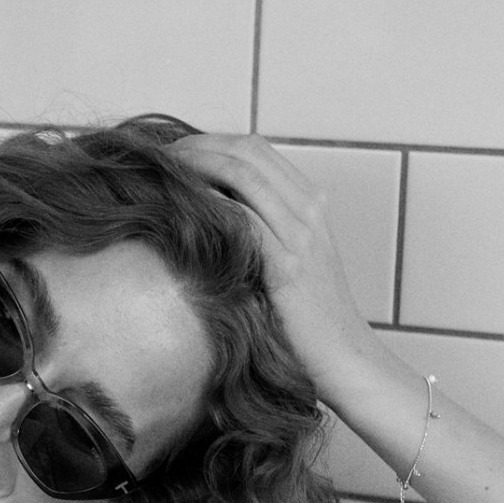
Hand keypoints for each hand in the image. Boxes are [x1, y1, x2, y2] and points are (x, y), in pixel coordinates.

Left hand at [167, 132, 394, 410]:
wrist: (346, 360)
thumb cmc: (309, 322)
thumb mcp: (286, 265)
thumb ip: (259, 236)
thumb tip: (204, 222)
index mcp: (310, 204)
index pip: (255, 149)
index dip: (210, 142)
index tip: (172, 153)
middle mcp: (309, 209)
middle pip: (246, 150)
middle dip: (196, 145)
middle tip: (156, 157)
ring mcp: (302, 234)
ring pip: (244, 172)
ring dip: (196, 165)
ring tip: (160, 174)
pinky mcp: (290, 266)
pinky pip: (244, 217)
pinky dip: (209, 202)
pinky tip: (180, 206)